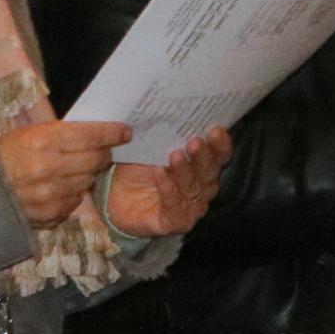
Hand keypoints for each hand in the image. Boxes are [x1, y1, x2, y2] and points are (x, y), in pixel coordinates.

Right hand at [0, 118, 129, 229]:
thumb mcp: (25, 135)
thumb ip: (59, 134)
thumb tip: (95, 133)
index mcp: (42, 141)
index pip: (92, 136)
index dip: (112, 133)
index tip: (125, 132)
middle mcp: (49, 167)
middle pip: (96, 160)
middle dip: (103, 154)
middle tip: (103, 152)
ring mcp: (50, 194)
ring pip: (88, 181)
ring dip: (87, 175)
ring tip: (75, 170)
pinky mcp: (49, 214)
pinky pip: (74, 202)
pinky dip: (72, 194)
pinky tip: (59, 188)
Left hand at [105, 128, 230, 240]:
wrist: (114, 200)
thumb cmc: (137, 172)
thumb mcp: (150, 149)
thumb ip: (165, 136)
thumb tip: (168, 111)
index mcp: (202, 168)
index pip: (219, 157)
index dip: (220, 144)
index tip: (215, 129)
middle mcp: (202, 188)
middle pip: (210, 173)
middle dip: (203, 157)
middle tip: (193, 142)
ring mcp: (191, 207)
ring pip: (195, 188)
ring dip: (185, 171)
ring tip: (175, 155)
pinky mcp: (176, 222)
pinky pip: (176, 205)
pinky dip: (168, 189)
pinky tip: (160, 174)